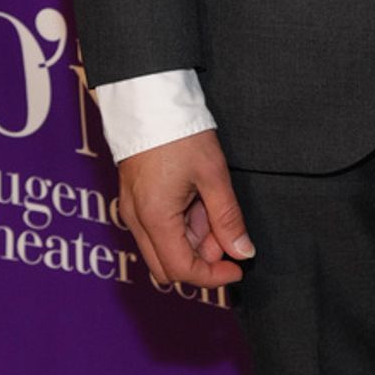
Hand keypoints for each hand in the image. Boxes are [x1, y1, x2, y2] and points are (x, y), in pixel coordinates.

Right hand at [118, 130, 254, 289]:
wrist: (148, 98)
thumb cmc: (180, 133)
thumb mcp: (212, 174)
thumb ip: (227, 217)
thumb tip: (242, 251)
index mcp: (154, 218)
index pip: (182, 270)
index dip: (212, 276)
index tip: (237, 268)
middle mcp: (136, 220)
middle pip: (168, 264)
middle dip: (201, 256)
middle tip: (224, 227)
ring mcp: (132, 209)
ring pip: (163, 245)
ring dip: (191, 237)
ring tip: (209, 200)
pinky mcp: (133, 197)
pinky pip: (156, 226)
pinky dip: (179, 222)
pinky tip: (195, 197)